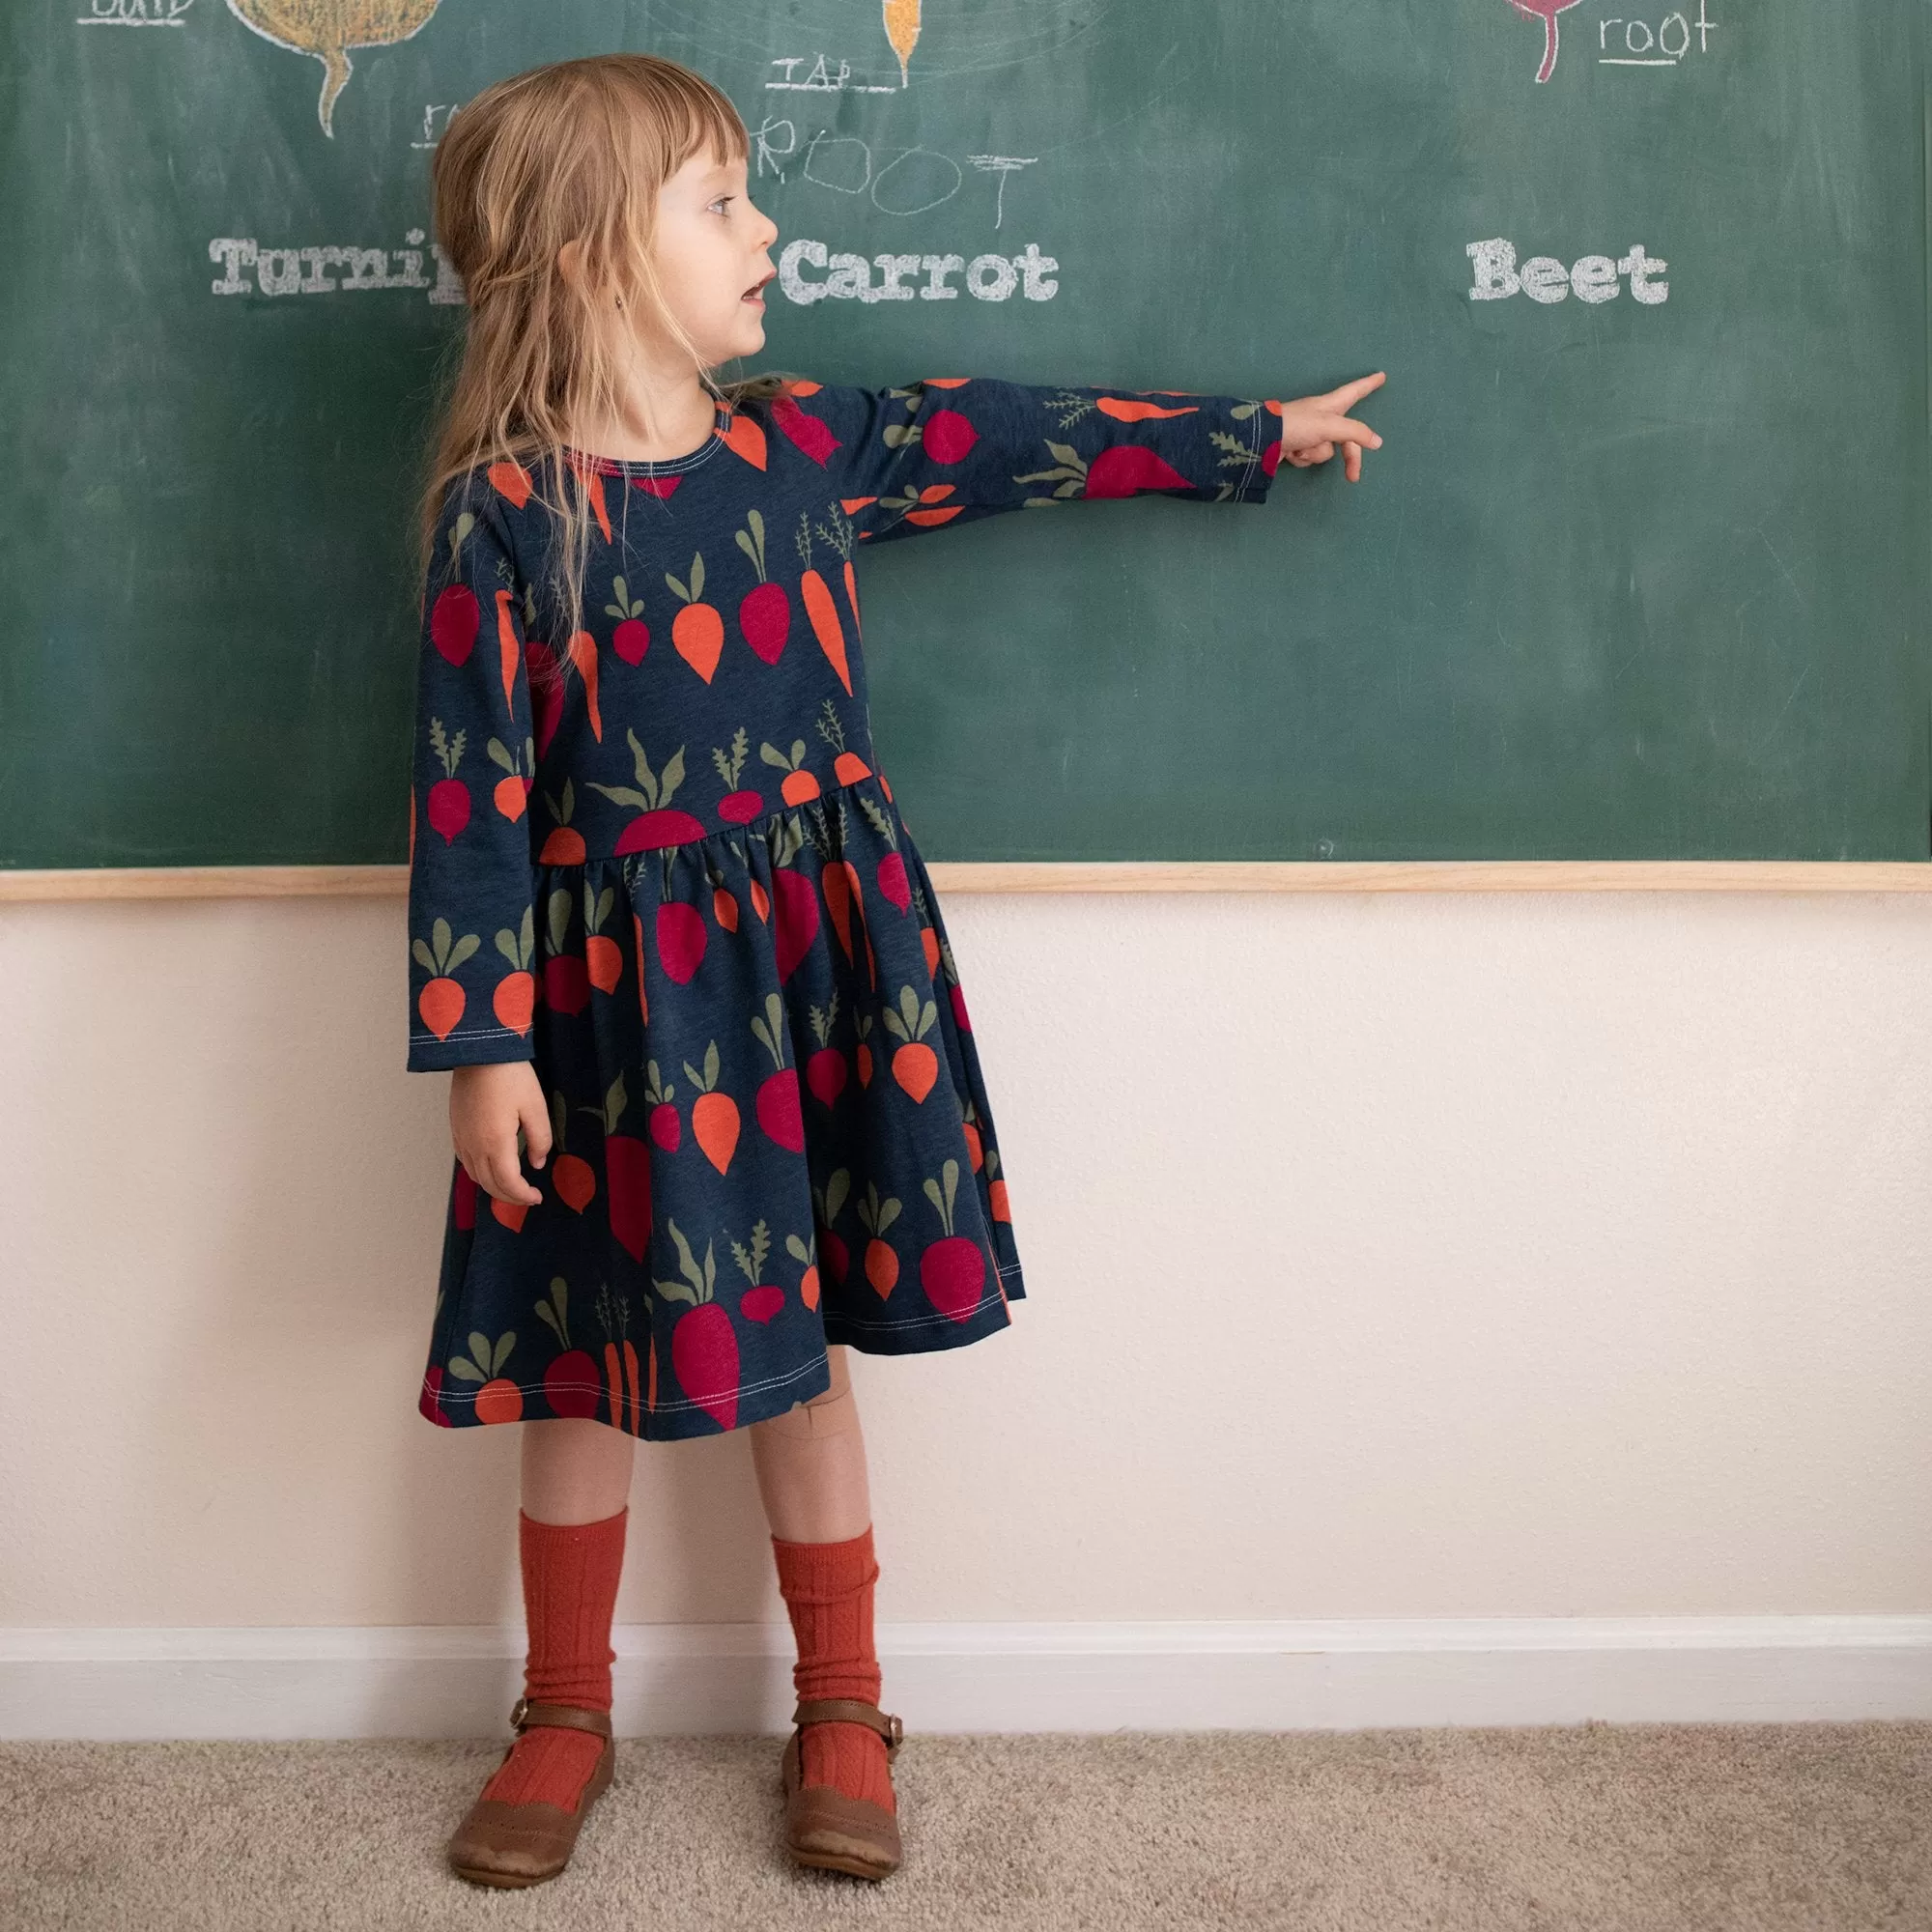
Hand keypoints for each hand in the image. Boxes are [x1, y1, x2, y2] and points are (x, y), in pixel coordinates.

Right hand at [450, 1061, 549, 1206]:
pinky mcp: (455, 1128)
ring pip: (475, 1176)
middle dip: (509, 1197)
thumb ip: (540, 1139)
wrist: (479, 1051)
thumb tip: (537, 1163)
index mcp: (495, 1143)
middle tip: (528, 1197)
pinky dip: (479, 1172)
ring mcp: (461, 1137)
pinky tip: (492, 1167)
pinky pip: (465, 1161)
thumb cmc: (510, 1076)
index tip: (538, 1197)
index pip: (508, 1183)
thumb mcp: (535, 1106)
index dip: (523, 1196)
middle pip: (489, 1185)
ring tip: (512, 1186)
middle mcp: (474, 1146)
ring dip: (493, 1187)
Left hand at [1276, 371, 1386, 481]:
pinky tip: (1291, 453)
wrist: (1261, 439)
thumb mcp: (1330, 426)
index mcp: (1331, 405)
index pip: (1355, 392)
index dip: (1368, 384)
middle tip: (1353, 477)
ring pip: (1326, 450)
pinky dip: (1302, 458)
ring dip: (1314, 454)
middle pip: (1346, 437)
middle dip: (1349, 458)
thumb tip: (1377, 442)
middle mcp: (1322, 417)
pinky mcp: (1296, 446)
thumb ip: (1355, 433)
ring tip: (1300, 448)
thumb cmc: (1297, 425)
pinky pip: (1309, 457)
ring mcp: (1309, 433)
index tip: (1381, 375)